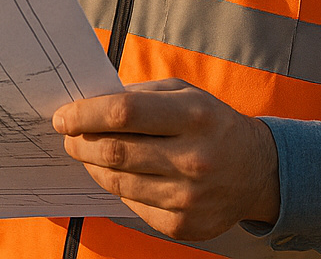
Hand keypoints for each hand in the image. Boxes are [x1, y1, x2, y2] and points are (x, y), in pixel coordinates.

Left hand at [53, 79, 278, 240]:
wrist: (257, 171)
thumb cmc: (211, 124)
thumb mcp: (184, 94)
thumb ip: (139, 97)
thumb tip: (89, 104)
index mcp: (195, 116)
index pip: (125, 113)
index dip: (86, 114)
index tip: (63, 116)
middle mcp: (194, 159)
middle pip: (116, 151)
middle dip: (81, 142)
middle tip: (68, 136)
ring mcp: (189, 198)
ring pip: (118, 182)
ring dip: (93, 166)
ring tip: (88, 153)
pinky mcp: (183, 226)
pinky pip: (132, 205)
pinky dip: (118, 188)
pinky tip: (120, 174)